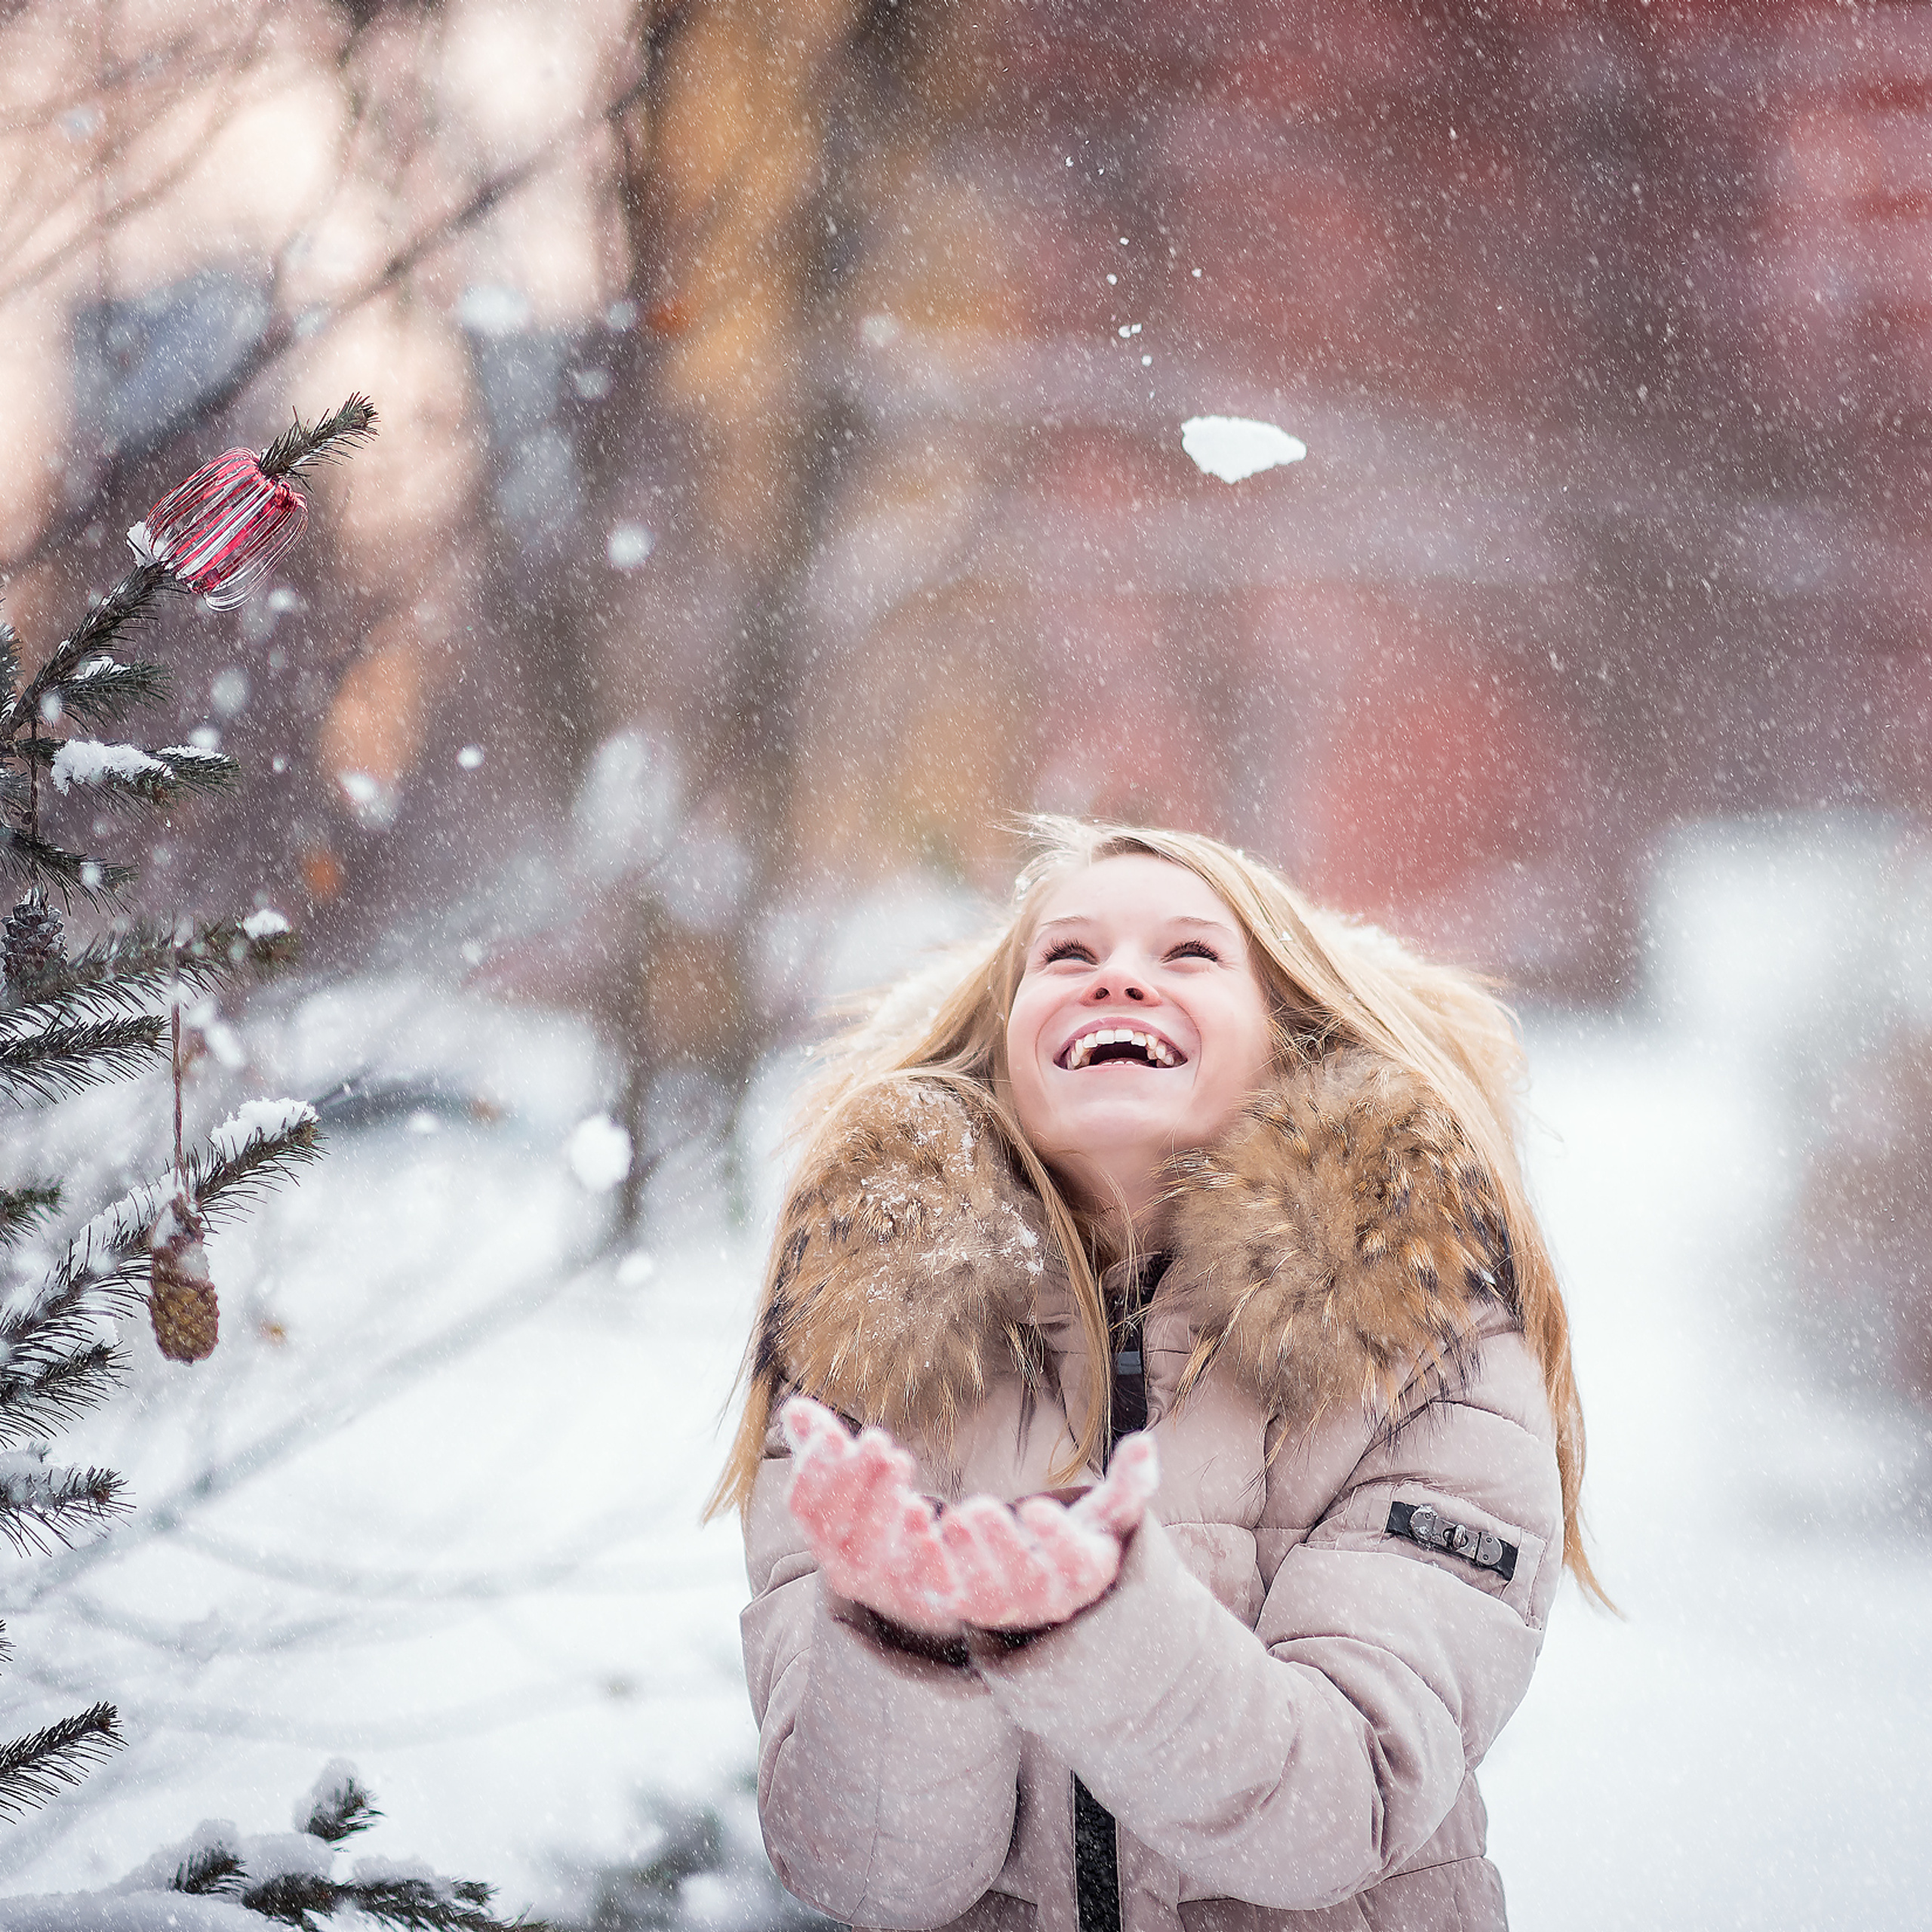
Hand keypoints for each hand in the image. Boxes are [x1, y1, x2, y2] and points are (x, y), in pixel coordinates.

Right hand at [780, 1396, 960, 1634]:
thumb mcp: (849, 1477)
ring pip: (871, 1554)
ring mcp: (879, 1587)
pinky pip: (917, 1584)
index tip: (832, 1434)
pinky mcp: (921, 1598)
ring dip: (882, 1505)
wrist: (918, 1585)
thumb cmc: (874, 1516)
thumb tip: (795, 1408)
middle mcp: (843, 1567)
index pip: (801, 1508)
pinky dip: (921, 1552)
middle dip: (853, 1480)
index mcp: (821, 1536)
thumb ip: (822, 1442)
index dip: (811, 1472)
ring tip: (901, 1461)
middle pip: (835, 1529)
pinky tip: (929, 1514)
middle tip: (878, 1439)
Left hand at [940, 1433, 1159, 1631]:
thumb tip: (1145, 1441)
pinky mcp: (968, 1606)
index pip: (1075, 1563)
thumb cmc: (1082, 1535)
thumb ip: (1130, 1479)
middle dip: (1003, 1545)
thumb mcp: (1111, 1508)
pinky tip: (921, 1528)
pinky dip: (932, 1566)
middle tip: (980, 1506)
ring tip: (954, 1515)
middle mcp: (1046, 1600)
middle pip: (1026, 1581)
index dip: (1056, 1538)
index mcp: (1083, 1573)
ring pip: (985, 1594)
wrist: (1048, 1578)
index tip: (1035, 1505)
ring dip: (966, 1557)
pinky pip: (947, 1594)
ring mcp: (1006, 1608)